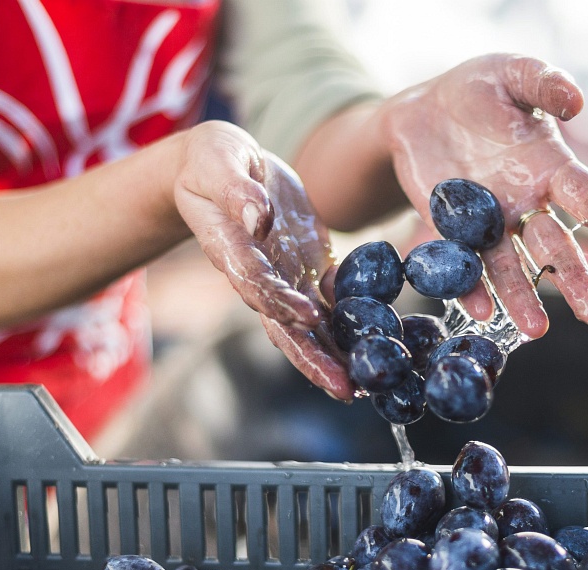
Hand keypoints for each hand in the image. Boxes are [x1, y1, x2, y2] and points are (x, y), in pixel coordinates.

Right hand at [175, 122, 351, 399]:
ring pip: (308, 327)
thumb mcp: (217, 161)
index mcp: (230, 249)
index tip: (307, 315)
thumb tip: (255, 217)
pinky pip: (330, 306)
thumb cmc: (212, 160)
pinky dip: (349, 330)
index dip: (278, 300)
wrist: (220, 168)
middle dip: (312, 358)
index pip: (254, 281)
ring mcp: (284, 278)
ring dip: (333, 358)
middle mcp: (258, 275)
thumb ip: (235, 190)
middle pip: (283, 325)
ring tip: (363, 390)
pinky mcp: (308, 271)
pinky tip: (375, 354)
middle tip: (344, 388)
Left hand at [379, 54, 587, 337]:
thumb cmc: (476, 91)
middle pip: (555, 247)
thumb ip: (542, 83)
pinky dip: (472, 290)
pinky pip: (465, 268)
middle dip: (574, 279)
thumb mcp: (508, 74)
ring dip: (524, 298)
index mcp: (550, 167)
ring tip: (535, 330)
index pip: (584, 193)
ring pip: (512, 268)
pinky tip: (480, 312)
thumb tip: (576, 102)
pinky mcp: (453, 236)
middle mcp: (526, 204)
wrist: (420, 113)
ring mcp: (490, 226)